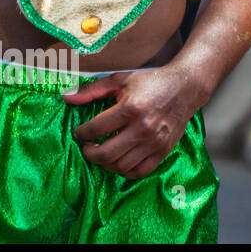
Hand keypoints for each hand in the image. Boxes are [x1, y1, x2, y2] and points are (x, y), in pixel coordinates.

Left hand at [63, 65, 205, 179]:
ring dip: (105, 164)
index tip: (78, 133)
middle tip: (86, 147)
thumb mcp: (118, 80)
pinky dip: (124, 171)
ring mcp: (154, 143)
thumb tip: (66, 97)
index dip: (82, 133)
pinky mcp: (163, 151)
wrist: (184, 89)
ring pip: (122, 166)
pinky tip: (117, 162)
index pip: (97, 129)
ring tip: (100, 153)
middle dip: (90, 153)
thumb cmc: (149, 82)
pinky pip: (140, 171)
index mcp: (130, 109)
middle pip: (107, 154)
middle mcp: (143, 129)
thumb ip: (91, 90)